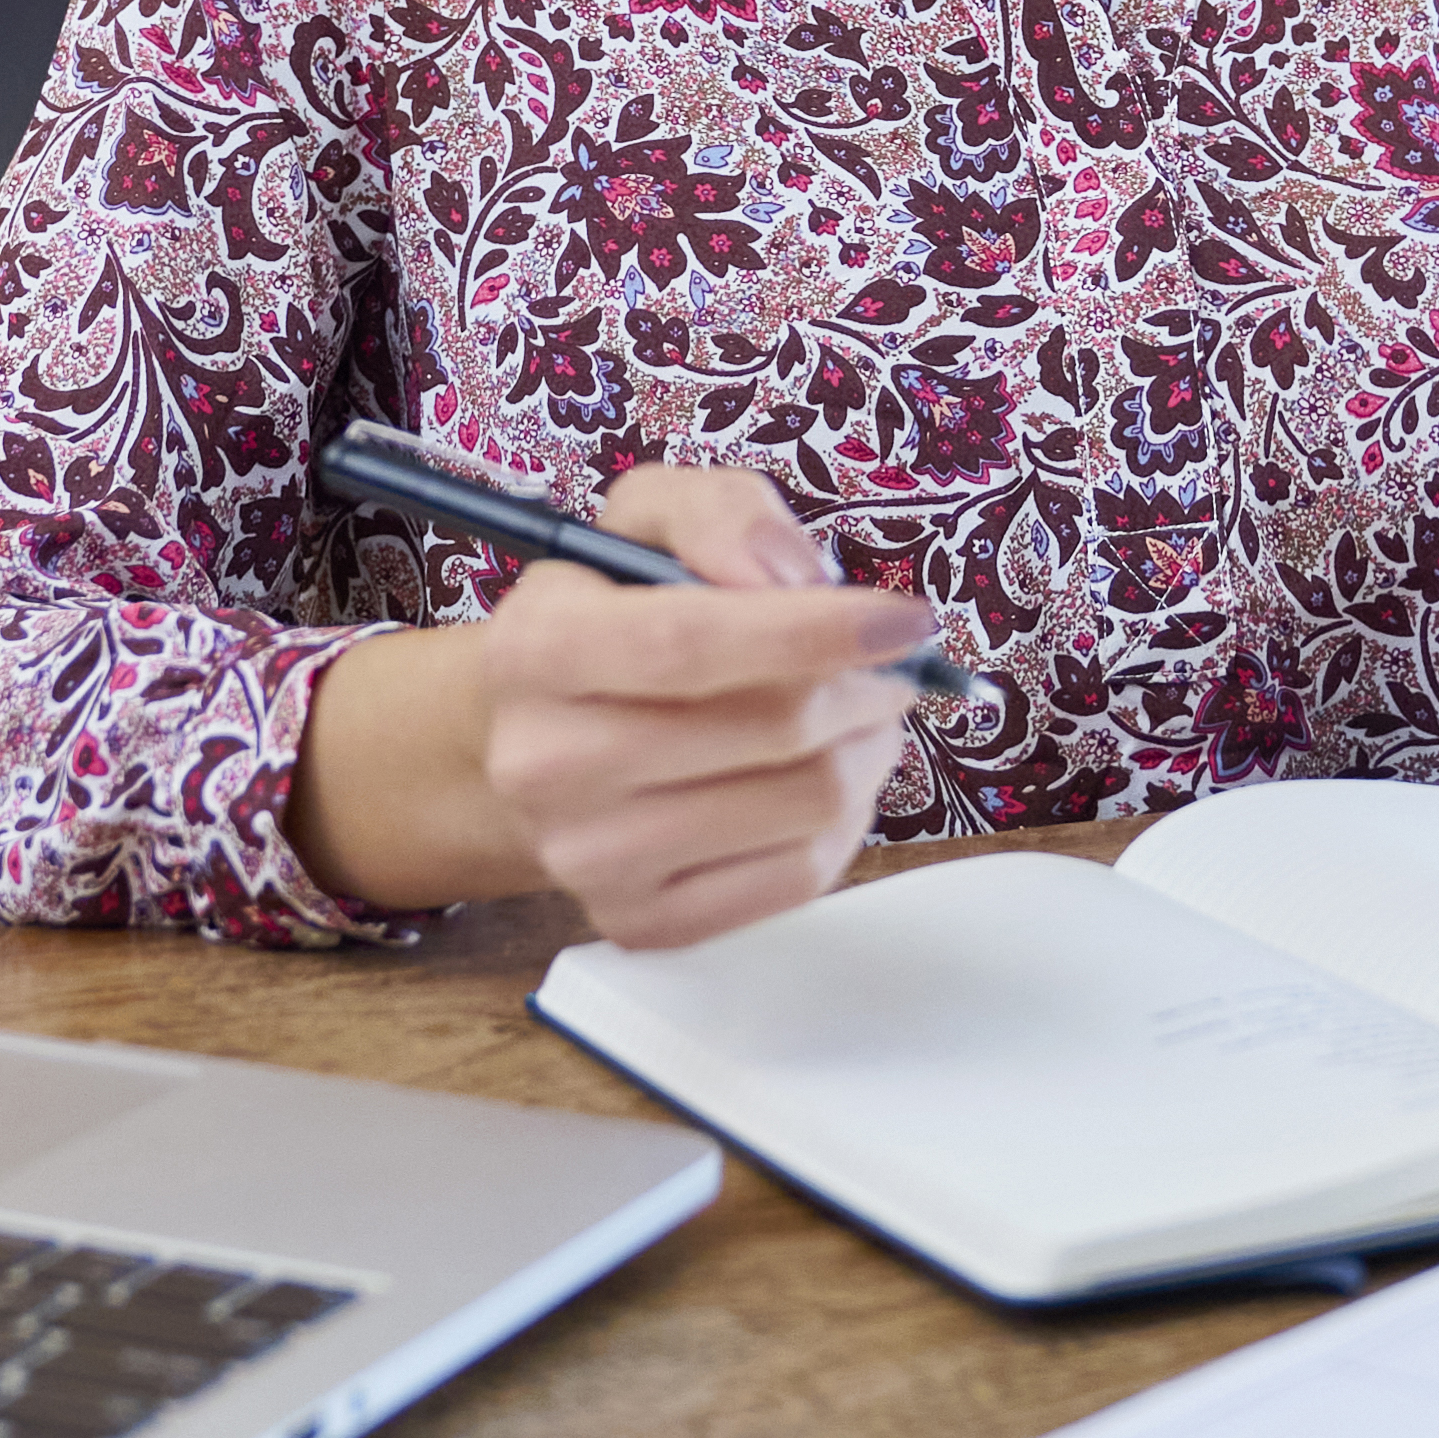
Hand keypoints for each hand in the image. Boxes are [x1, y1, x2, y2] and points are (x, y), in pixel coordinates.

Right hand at [469, 467, 937, 947]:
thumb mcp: (645, 524)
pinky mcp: (642, 921)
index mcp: (537, 648)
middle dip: (865, 687)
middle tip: (890, 667)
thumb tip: (791, 576)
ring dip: (867, 748)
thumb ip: (720, 515)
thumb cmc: (609, 620)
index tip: (906, 619)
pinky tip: (825, 777)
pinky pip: (801, 876)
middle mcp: (545, 764)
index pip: (693, 642)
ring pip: (805, 804)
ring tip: (858, 716)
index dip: (817, 628)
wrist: (533, 745)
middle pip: (772, 729)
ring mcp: (590, 857)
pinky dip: (846, 819)